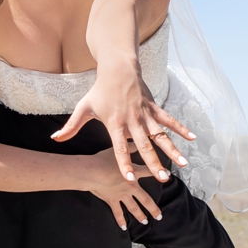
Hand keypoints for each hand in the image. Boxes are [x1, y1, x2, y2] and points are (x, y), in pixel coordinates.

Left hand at [54, 60, 192, 181]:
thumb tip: (54, 139)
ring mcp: (145, 114)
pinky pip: (169, 120)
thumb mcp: (83, 108)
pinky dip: (181, 128)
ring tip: (183, 164)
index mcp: (114, 124)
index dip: (124, 164)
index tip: (129, 179)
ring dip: (172, 149)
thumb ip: (70, 126)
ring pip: (160, 135)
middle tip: (163, 179)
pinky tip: (192, 139)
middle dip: (154, 163)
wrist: (117, 68)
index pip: (118, 148)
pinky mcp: (154, 107)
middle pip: (144, 146)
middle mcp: (132, 120)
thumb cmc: (99, 91)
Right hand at [86, 149, 163, 230]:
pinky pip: (117, 212)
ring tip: (146, 222)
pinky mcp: (112, 200)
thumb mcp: (117, 150)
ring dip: (140, 215)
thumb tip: (137, 141)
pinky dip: (120, 220)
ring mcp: (122, 195)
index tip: (168, 175)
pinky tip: (124, 228)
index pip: (150, 173)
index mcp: (134, 174)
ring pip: (133, 208)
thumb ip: (129, 146)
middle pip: (145, 199)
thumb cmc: (102, 160)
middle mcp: (131, 187)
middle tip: (159, 216)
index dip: (160, 173)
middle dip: (153, 208)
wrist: (91, 171)